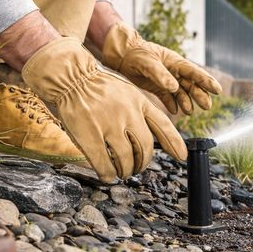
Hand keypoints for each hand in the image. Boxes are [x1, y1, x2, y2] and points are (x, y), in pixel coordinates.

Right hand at [21, 37, 186, 181]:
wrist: (70, 77)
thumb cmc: (97, 87)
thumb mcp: (126, 92)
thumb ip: (139, 112)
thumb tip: (149, 139)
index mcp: (138, 101)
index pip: (163, 124)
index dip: (175, 143)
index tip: (182, 156)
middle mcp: (128, 113)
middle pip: (145, 148)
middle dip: (142, 163)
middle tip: (136, 168)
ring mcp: (109, 124)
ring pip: (126, 159)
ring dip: (125, 170)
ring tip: (121, 172)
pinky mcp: (90, 135)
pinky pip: (104, 163)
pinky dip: (107, 173)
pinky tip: (107, 174)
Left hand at [101, 22, 221, 114]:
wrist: (120, 55)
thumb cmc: (135, 53)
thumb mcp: (147, 62)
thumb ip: (160, 75)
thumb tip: (174, 87)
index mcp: (175, 62)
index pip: (194, 72)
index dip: (206, 81)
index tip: (218, 90)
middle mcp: (173, 71)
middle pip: (191, 84)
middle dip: (199, 95)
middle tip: (207, 106)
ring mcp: (166, 80)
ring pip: (181, 92)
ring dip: (187, 101)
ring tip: (190, 111)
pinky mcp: (157, 88)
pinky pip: (168, 98)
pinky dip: (172, 104)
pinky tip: (175, 111)